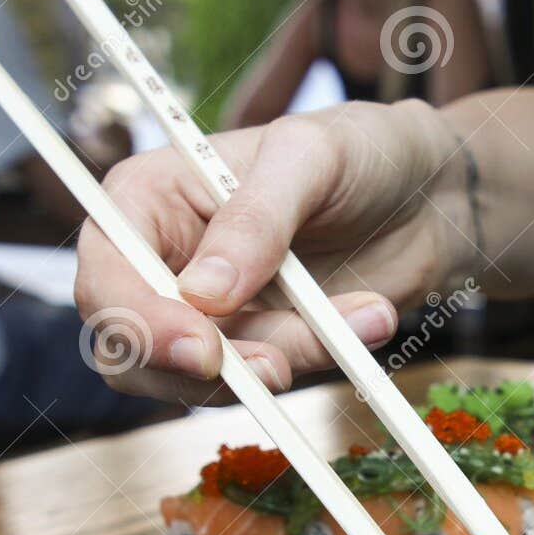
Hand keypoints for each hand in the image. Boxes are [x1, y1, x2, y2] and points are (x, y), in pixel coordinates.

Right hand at [74, 100, 470, 403]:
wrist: (428, 197)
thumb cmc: (360, 152)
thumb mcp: (311, 158)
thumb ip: (256, 218)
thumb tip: (204, 293)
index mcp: (147, 198)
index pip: (104, 274)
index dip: (138, 321)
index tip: (202, 348)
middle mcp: (162, 262)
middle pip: (130, 349)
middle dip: (202, 368)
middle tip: (277, 368)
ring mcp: (208, 314)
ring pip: (201, 379)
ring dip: (283, 361)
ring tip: (365, 313)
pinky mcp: (258, 348)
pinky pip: (265, 382)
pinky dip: (319, 361)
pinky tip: (372, 317)